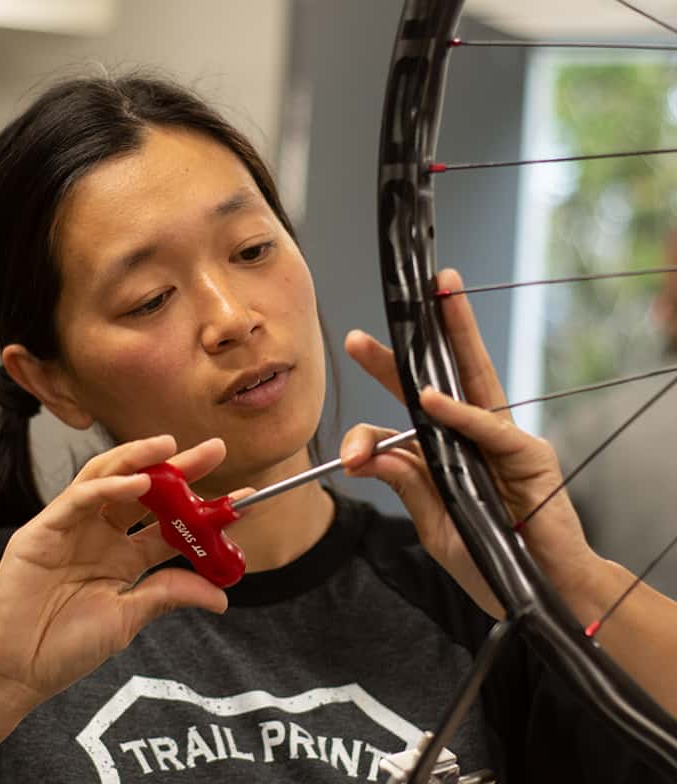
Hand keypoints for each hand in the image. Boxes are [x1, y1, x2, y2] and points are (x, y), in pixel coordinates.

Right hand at [0, 435, 230, 711]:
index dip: (206, 510)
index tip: (244, 498)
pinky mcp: (44, 529)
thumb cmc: (66, 646)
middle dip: (180, 469)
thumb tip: (223, 597)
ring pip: (110, 479)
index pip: (172, 524)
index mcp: (126, 556)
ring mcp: (74, 527)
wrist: (15, 672)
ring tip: (172, 446)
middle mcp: (103, 534)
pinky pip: (79, 498)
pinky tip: (137, 483)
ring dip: (141, 459)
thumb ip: (168, 594)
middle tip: (215, 449)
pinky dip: (108, 487)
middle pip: (147, 491)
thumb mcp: (129, 618)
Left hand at [342, 268, 598, 616]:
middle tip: (363, 334)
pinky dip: (460, 413)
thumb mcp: (435, 524)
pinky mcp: (530, 455)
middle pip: (436, 383)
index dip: (369, 436)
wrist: (545, 594)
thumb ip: (407, 486)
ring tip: (436, 297)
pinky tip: (431, 399)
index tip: (348, 457)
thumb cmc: (491, 560)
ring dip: (455, 335)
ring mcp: (501, 442)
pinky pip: (489, 428)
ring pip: (474, 380)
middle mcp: (470, 439)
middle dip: (404, 353)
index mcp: (444, 456)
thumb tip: (365, 454)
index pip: (401, 428)